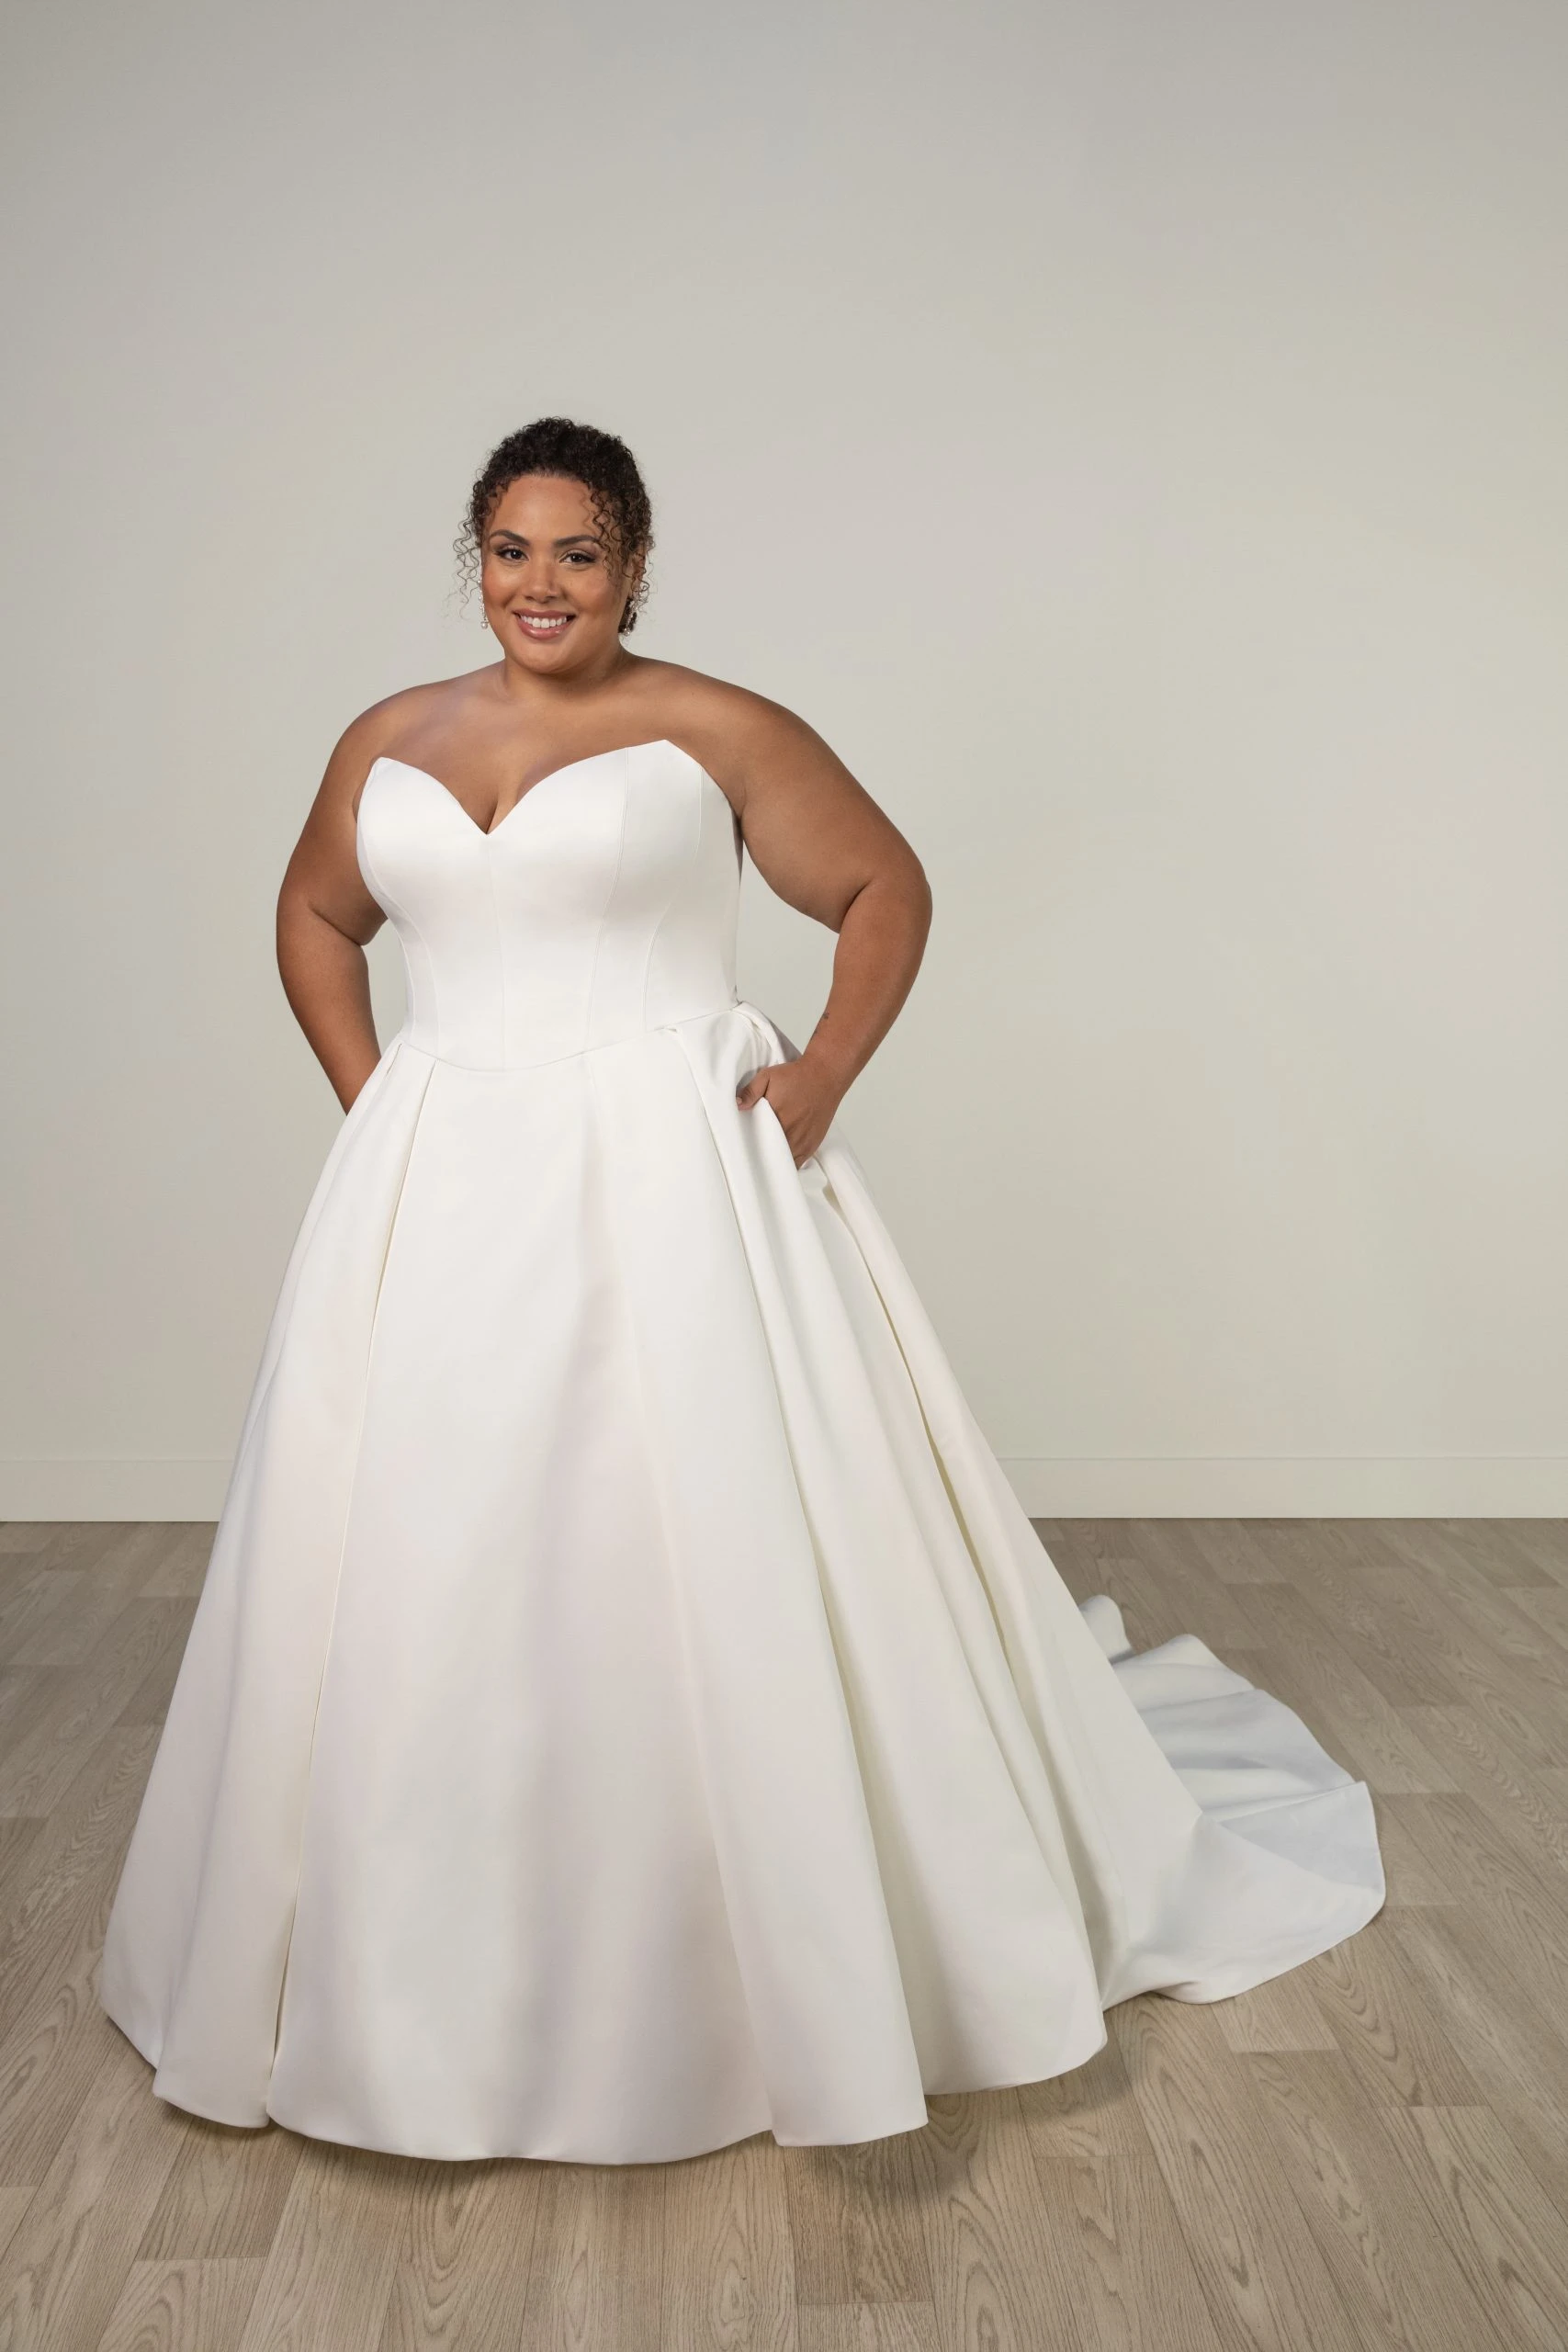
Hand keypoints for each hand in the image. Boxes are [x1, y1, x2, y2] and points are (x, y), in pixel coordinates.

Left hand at [735, 1049, 846, 1166]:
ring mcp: (803, 1142)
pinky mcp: (812, 1145)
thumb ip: (751, 1091)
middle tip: (751, 1155)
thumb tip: (737, 1105)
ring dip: (774, 1162)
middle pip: (770, 1156)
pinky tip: (780, 1160)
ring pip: (783, 1163)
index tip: (743, 1147)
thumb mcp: (768, 1076)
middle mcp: (791, 1133)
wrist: (825, 1076)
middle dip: (760, 1157)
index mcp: (777, 1118)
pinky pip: (798, 1163)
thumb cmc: (796, 1076)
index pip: (757, 1142)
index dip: (749, 1147)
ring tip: (765, 1159)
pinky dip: (788, 1164)